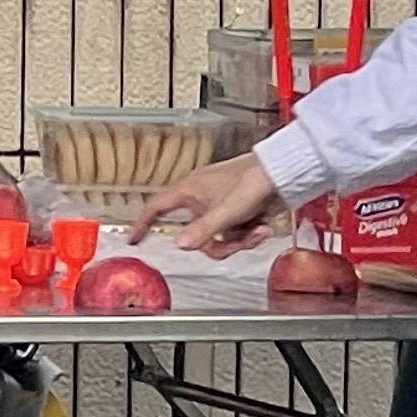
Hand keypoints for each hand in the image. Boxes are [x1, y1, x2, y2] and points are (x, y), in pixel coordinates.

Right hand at [133, 151, 288, 254]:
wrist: (283, 171)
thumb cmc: (253, 181)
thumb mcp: (226, 211)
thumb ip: (202, 230)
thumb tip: (179, 245)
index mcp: (189, 191)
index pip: (156, 208)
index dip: (143, 223)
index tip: (134, 238)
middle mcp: (200, 198)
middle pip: (196, 235)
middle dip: (220, 245)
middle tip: (237, 242)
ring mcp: (218, 205)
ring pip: (217, 238)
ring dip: (239, 240)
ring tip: (258, 231)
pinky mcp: (234, 210)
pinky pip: (231, 233)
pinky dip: (247, 234)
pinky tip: (262, 226)